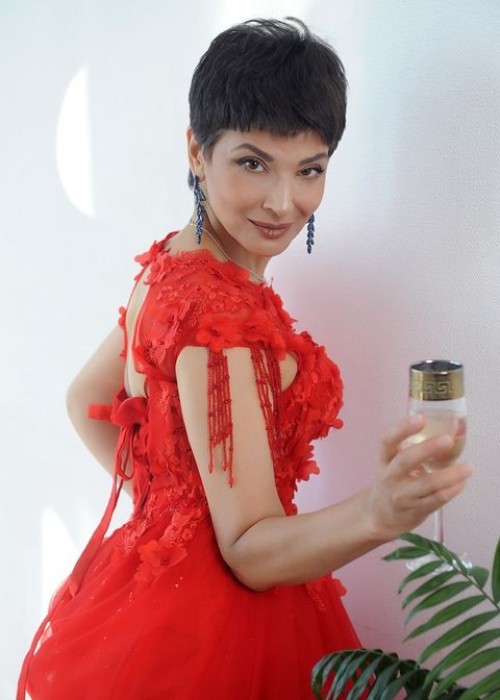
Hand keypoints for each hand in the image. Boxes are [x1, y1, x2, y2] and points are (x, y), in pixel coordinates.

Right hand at [365, 415, 471, 540]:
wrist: (380, 514)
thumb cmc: (393, 481)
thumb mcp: (392, 462)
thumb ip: (411, 447)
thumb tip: (447, 431)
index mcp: (384, 459)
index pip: (387, 441)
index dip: (402, 428)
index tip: (420, 418)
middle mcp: (389, 476)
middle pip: (405, 461)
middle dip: (427, 449)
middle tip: (448, 440)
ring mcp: (401, 495)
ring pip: (426, 484)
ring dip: (449, 475)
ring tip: (467, 467)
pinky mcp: (414, 510)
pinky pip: (435, 500)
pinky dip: (451, 490)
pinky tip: (461, 482)